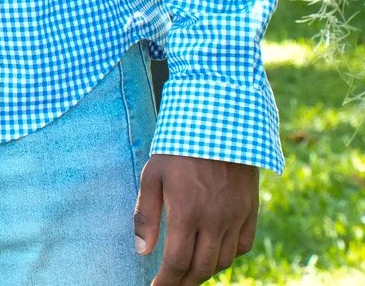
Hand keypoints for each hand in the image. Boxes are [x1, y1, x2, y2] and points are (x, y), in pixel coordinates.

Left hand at [136, 153, 259, 284]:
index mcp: (187, 212)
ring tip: (188, 274)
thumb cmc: (178, 148)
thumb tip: (142, 251)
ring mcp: (236, 217)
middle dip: (184, 283)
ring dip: (205, 272)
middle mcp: (215, 220)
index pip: (177, 262)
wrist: (220, 124)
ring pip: (223, 260)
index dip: (166, 281)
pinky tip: (214, 256)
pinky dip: (228, 257)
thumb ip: (146, 215)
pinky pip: (242, 246)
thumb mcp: (152, 175)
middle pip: (202, 268)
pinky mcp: (250, 211)